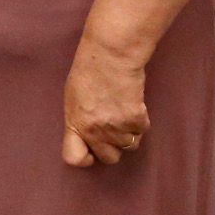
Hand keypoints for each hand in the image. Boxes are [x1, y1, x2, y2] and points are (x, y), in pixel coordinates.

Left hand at [61, 38, 148, 167]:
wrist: (110, 56)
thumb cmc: (88, 72)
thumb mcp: (73, 99)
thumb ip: (79, 121)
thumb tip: (86, 136)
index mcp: (74, 124)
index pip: (74, 158)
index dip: (85, 158)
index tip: (91, 151)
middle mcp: (94, 131)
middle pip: (109, 158)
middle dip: (112, 146)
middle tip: (113, 128)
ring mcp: (116, 127)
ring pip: (129, 146)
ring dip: (128, 133)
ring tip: (122, 111)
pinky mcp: (136, 120)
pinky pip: (142, 131)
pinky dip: (140, 121)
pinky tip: (132, 104)